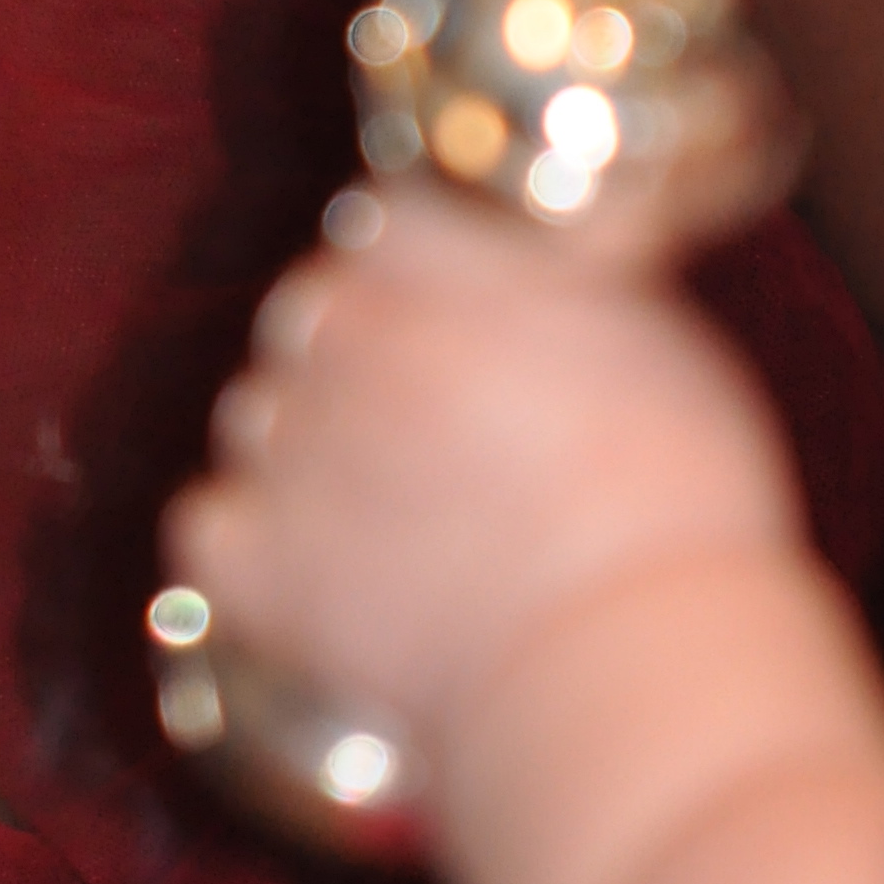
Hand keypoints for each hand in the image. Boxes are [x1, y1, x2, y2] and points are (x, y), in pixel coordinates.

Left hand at [170, 180, 803, 731]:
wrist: (619, 657)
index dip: (421, 281)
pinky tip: (317, 578)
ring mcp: (290, 445)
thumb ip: (584, 284)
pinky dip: (253, 550)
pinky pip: (211, 525)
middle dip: (361, 363)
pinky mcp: (257, 561)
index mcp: (436, 261)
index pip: (383, 226)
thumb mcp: (659, 338)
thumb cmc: (672, 501)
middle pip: (313, 317)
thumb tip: (586, 248)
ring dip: (308, 452)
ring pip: (259, 416)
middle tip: (437, 433)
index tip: (457, 324)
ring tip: (393, 519)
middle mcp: (344, 334)